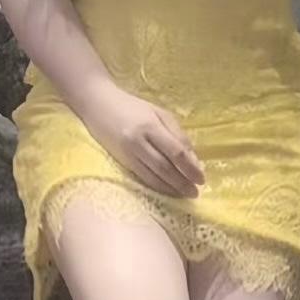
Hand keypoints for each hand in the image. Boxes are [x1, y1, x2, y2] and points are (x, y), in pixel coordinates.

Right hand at [80, 85, 204, 197]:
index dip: (190, 167)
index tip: (202, 178)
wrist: (97, 104)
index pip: (175, 151)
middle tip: (195, 192)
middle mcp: (138, 141)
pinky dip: (156, 186)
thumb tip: (194, 160)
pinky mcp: (121, 160)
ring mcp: (128, 152)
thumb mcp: (159, 113)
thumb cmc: (132, 106)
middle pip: (164, 167)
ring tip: (184, 194)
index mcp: (150, 125)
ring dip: (170, 188)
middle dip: (182, 182)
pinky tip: (167, 190)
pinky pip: (142, 177)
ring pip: (153, 175)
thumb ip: (177, 134)